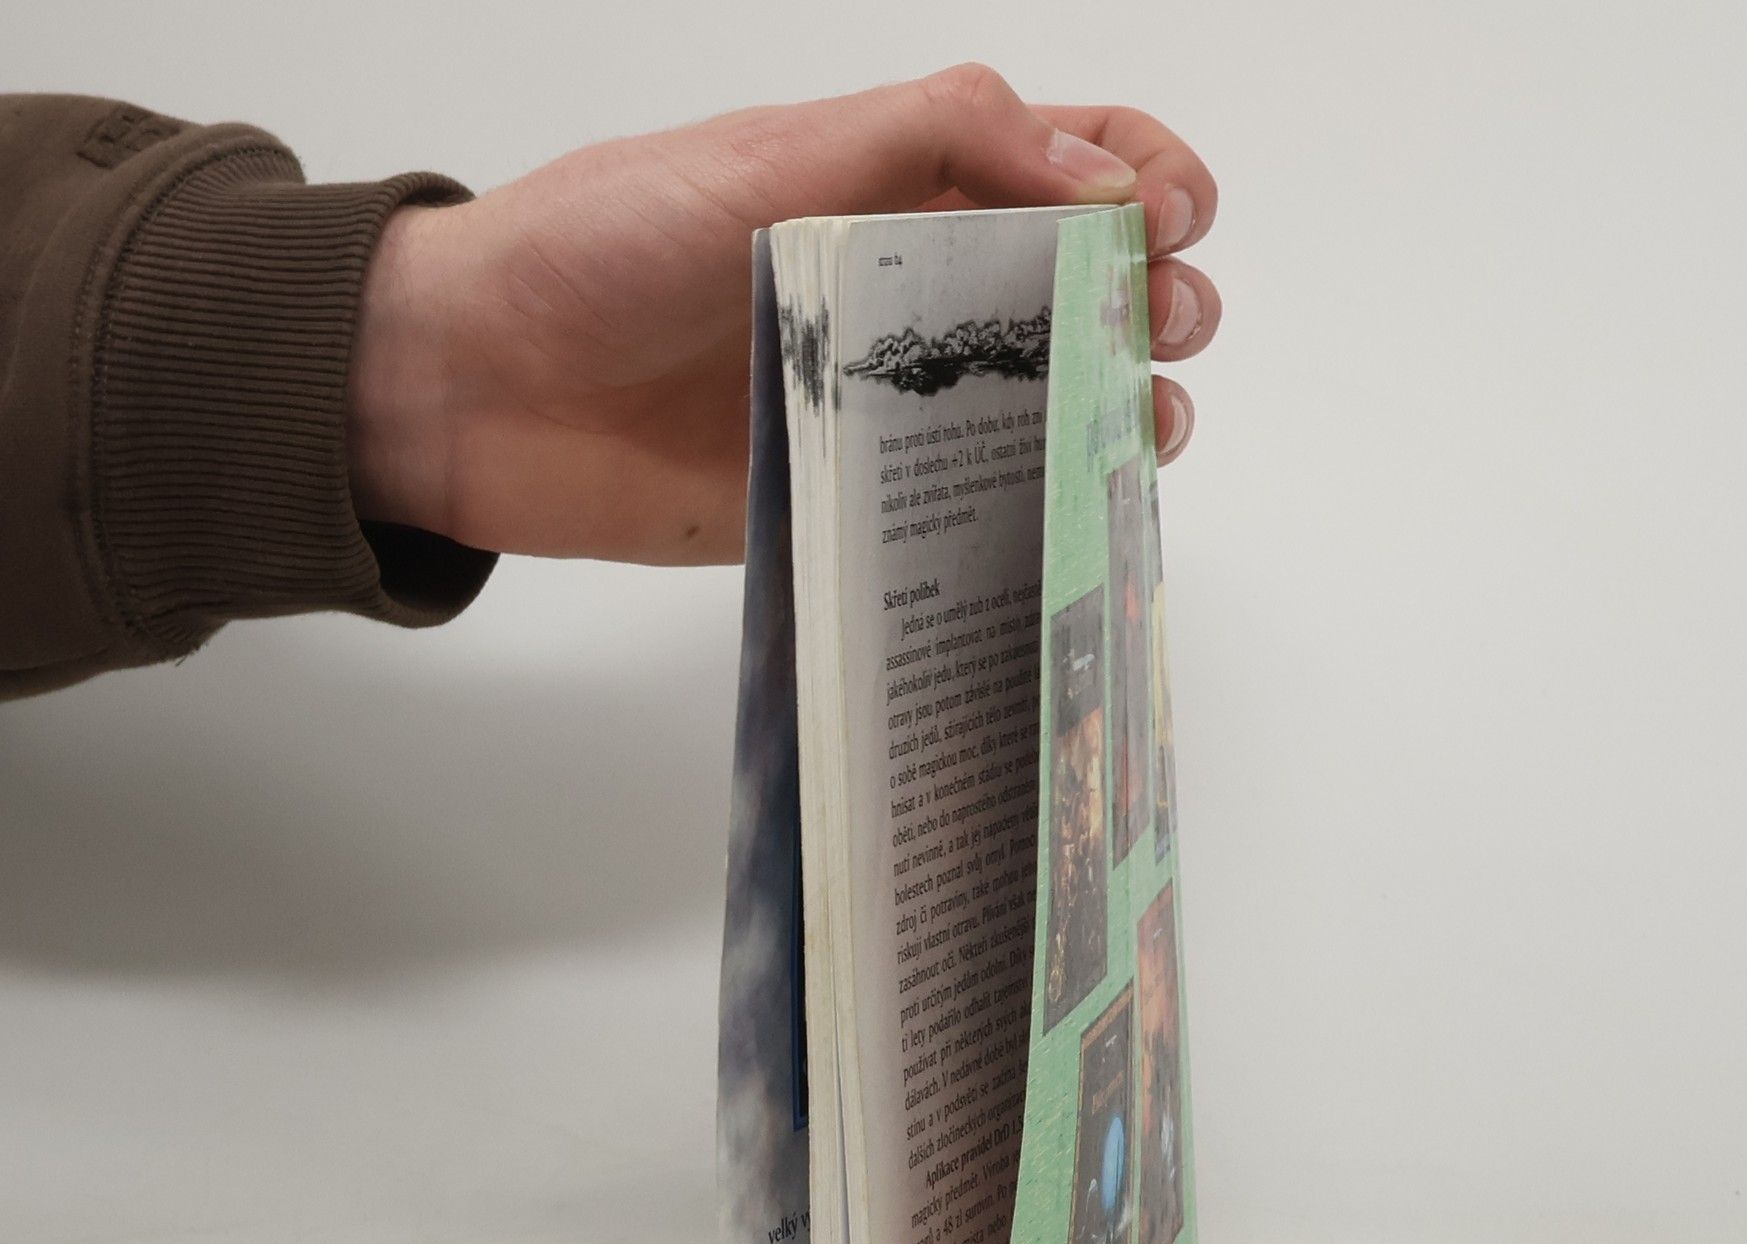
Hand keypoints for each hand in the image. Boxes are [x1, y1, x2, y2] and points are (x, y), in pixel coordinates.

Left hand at [346, 66, 1219, 564]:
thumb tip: (1094, 170)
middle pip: (1081, 282)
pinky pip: (973, 503)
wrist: (479, 388)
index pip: (1063, 156)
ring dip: (1126, 400)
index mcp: (899, 181)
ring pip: (1048, 396)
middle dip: (1156, 292)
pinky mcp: (859, 499)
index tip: (1174, 219)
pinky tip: (1084, 505)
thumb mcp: (770, 158)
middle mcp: (912, 287)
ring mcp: (890, 400)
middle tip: (1164, 323)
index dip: (1141, 175)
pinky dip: (1044, 502)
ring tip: (1151, 417)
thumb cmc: (604, 246)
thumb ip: (928, 142)